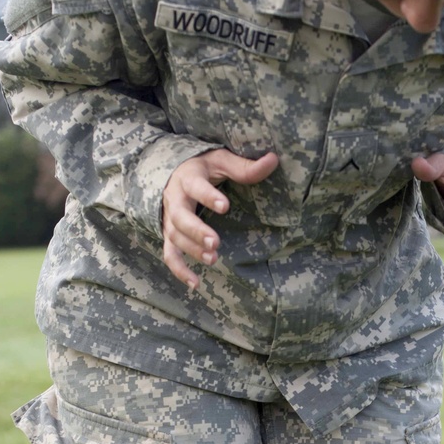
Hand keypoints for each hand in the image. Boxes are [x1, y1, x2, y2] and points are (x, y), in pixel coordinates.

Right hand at [162, 149, 277, 288]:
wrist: (173, 172)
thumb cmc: (204, 167)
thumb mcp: (222, 161)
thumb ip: (245, 167)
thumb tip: (273, 159)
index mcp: (188, 178)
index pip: (196, 186)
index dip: (208, 196)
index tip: (224, 206)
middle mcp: (175, 199)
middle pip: (180, 217)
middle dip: (196, 231)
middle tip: (214, 242)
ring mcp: (170, 219)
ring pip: (175, 236)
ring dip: (192, 250)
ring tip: (213, 259)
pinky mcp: (170, 234)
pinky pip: (170, 254)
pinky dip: (180, 270)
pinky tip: (195, 283)